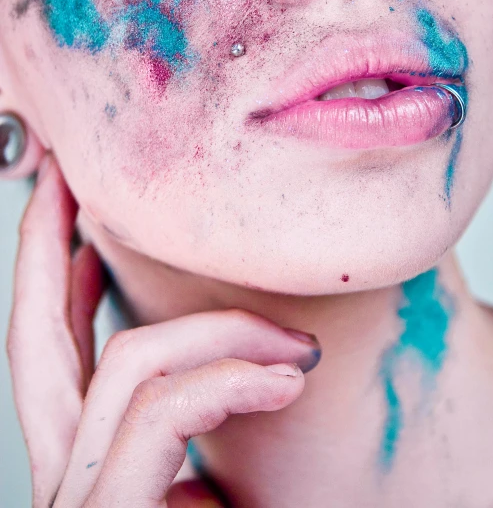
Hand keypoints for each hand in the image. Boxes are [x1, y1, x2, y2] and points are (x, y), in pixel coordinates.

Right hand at [7, 156, 320, 506]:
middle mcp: (69, 473)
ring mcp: (79, 497)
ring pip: (128, 360)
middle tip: (62, 173)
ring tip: (298, 348)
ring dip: (223, 333)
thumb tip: (227, 366)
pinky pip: (161, 409)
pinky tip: (286, 384)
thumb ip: (199, 420)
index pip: (55, 353)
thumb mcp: (219, 479)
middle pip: (38, 340)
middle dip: (45, 245)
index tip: (83, 218)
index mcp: (90, 460)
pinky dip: (229, 383)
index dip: (55, 276)